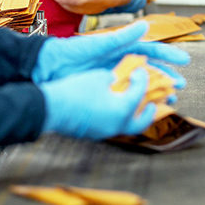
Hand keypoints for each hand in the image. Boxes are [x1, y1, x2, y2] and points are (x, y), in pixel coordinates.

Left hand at [32, 21, 190, 87]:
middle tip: (180, 85)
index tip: (184, 61)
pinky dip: (139, 101)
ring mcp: (114, 75)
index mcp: (121, 47)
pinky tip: (147, 107)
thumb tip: (145, 25)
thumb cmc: (71, 52)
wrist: (49, 68)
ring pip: (141, 83)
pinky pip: (128, 95)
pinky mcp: (107, 88)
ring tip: (169, 99)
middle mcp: (121, 61)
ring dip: (156, 90)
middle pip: (150, 68)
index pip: (151, 49)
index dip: (169, 55)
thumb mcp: (98, 44)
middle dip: (167, 76)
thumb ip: (121, 36)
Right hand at [39, 67, 156, 139]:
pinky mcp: (94, 134)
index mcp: (123, 109)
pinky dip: (118, 118)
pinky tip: (113, 109)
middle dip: (150, 112)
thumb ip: (114, 78)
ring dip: (133, 116)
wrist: (51, 108)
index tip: (140, 71)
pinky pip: (112, 126)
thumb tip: (118, 80)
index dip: (143, 79)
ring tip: (134, 107)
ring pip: (127, 127)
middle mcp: (118, 124)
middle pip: (142, 122)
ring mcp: (106, 131)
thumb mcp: (99, 76)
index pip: (140, 93)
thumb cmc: (76, 89)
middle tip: (153, 103)